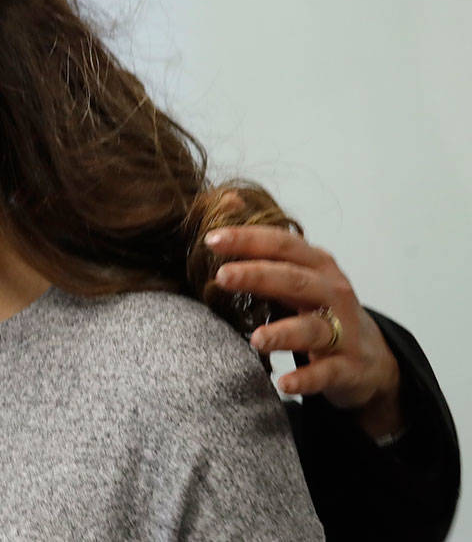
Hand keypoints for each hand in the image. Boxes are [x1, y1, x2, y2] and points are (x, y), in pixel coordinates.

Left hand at [207, 225, 403, 439]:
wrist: (371, 360)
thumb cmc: (320, 308)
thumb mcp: (296, 273)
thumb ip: (262, 244)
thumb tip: (226, 199)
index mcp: (317, 265)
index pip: (282, 245)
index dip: (248, 240)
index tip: (211, 240)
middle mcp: (333, 292)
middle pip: (294, 280)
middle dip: (257, 276)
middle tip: (220, 277)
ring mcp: (344, 331)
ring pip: (312, 328)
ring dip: (283, 333)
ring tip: (255, 339)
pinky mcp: (349, 367)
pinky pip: (326, 373)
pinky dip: (306, 379)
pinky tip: (283, 384)